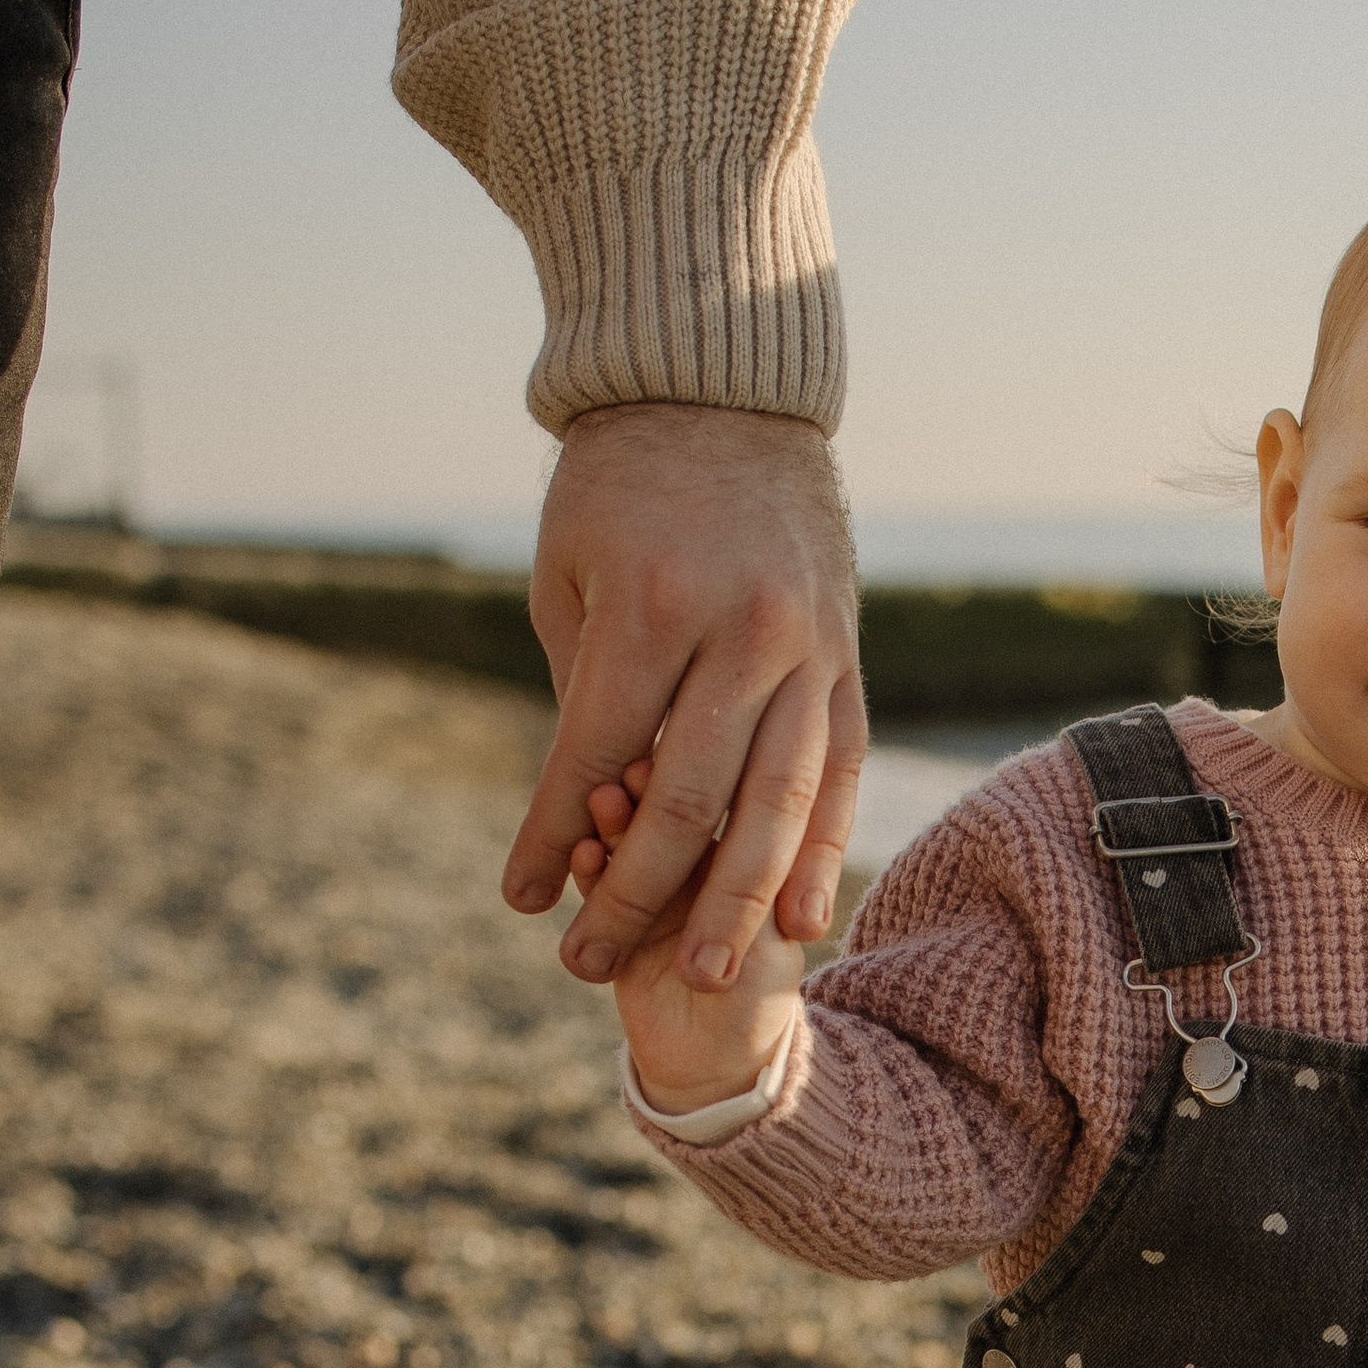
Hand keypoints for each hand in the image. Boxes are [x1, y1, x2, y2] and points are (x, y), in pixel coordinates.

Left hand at [505, 402, 865, 986]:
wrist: (726, 395)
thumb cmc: (620, 489)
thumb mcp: (570, 576)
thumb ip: (584, 695)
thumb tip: (583, 817)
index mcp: (651, 606)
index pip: (597, 755)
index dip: (553, 836)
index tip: (521, 902)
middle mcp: (741, 633)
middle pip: (690, 798)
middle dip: (636, 894)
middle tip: (589, 966)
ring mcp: (808, 648)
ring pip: (777, 800)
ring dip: (736, 900)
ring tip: (698, 972)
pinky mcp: (846, 657)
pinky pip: (839, 772)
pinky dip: (819, 851)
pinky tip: (799, 920)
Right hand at [586, 763, 807, 1117]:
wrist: (713, 1066)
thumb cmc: (757, 1007)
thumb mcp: (769, 955)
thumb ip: (752, 909)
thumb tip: (749, 842)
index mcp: (747, 860)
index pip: (723, 810)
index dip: (702, 793)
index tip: (680, 770)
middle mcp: (698, 865)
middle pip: (670, 817)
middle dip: (647, 800)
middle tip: (627, 780)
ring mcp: (653, 886)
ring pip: (628, 845)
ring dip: (612, 826)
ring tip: (600, 805)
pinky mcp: (614, 917)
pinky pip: (598, 886)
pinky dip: (589, 871)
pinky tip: (581, 856)